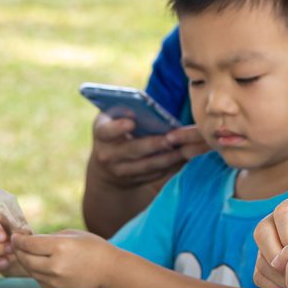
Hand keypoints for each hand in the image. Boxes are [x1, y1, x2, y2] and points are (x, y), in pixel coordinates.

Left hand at [9, 229, 110, 287]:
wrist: (110, 272)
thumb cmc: (94, 248)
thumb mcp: (71, 234)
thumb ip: (49, 238)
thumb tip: (29, 240)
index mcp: (59, 247)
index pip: (28, 244)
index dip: (18, 240)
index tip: (16, 237)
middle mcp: (55, 266)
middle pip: (25, 259)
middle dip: (19, 251)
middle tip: (18, 245)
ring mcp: (55, 281)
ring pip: (30, 271)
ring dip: (27, 262)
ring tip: (31, 254)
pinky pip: (39, 280)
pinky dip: (38, 273)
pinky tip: (44, 266)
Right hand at [89, 112, 204, 188]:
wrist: (107, 167)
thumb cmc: (115, 131)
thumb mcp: (112, 119)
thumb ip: (124, 110)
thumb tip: (147, 105)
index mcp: (101, 134)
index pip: (106, 131)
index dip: (117, 127)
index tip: (131, 123)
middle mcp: (108, 155)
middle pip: (133, 150)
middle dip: (153, 144)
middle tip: (171, 138)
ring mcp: (122, 171)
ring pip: (148, 166)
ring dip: (169, 157)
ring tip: (186, 147)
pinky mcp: (136, 181)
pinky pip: (156, 174)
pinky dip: (172, 166)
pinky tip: (186, 156)